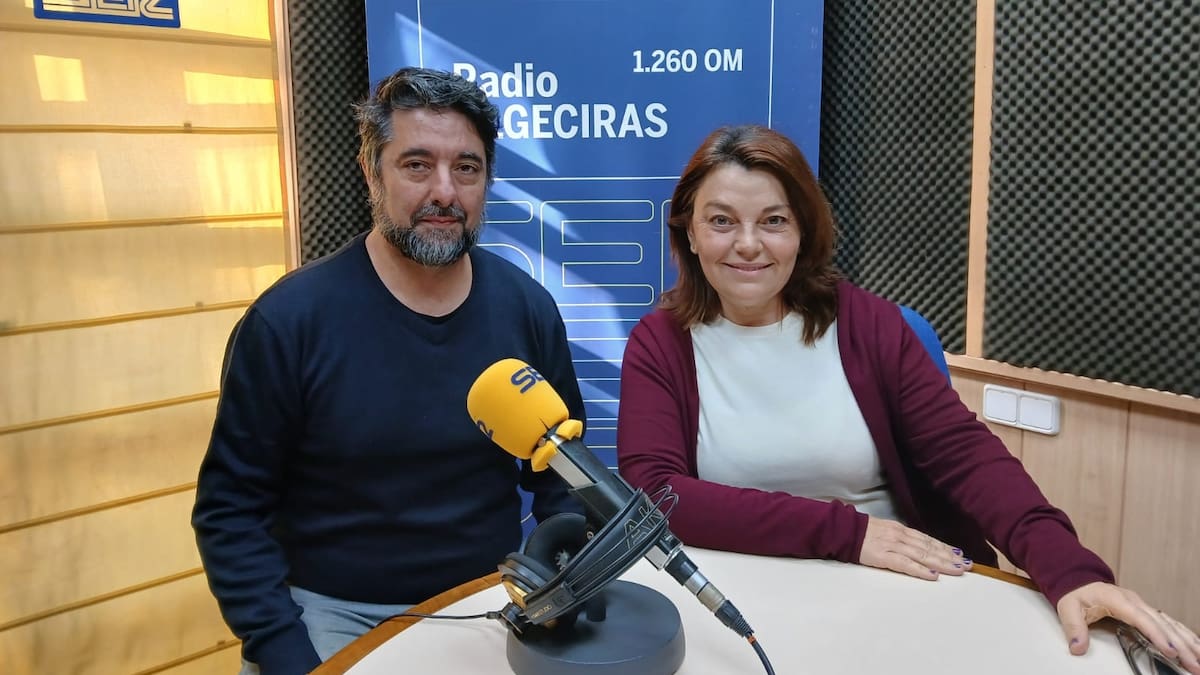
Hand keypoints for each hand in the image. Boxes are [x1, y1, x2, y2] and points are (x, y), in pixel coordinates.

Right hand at [857, 516, 970, 579]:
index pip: (928, 540)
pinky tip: (933, 576)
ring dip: (942, 563)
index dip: (946, 548)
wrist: (843, 530)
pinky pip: (905, 564)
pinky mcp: (883, 556)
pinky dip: (920, 570)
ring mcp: (893, 545)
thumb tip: (918, 547)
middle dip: (950, 557)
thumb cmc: (862, 533)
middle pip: (930, 548)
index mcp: (901, 530)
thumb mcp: (885, 530)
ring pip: (922, 555)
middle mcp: (901, 536)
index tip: (961, 555)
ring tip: (957, 570)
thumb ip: (901, 538)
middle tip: (968, 566)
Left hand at [1057, 582, 1199, 673]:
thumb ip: (1074, 628)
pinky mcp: (1146, 611)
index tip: (1171, 651)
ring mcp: (1142, 605)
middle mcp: (1135, 601)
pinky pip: (1169, 622)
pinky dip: (1184, 634)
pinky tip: (1196, 646)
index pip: (1141, 618)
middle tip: (1194, 664)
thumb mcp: (1067, 608)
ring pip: (1170, 623)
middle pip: (1161, 623)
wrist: (1079, 580)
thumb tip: (1077, 648)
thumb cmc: (1076, 595)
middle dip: (1180, 645)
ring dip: (1187, 641)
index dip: (1157, 634)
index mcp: (1117, 599)